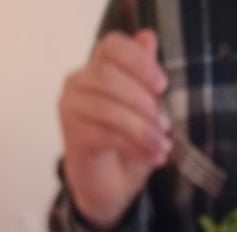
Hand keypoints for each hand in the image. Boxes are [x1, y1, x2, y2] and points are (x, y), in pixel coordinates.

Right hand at [58, 30, 170, 229]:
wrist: (109, 188)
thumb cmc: (127, 147)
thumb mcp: (144, 113)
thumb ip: (144, 79)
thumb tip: (148, 38)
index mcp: (96, 69)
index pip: (112, 46)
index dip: (138, 61)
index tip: (162, 85)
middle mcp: (77, 83)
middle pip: (109, 76)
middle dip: (143, 102)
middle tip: (166, 127)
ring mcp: (70, 109)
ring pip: (107, 107)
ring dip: (142, 129)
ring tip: (162, 148)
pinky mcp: (72, 136)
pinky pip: (104, 134)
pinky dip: (133, 146)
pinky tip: (151, 157)